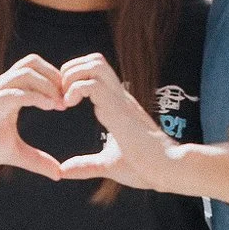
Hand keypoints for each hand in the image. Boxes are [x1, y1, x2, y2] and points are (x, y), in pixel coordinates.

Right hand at [0, 54, 69, 180]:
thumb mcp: (14, 152)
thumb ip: (36, 159)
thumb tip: (58, 173)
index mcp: (8, 92)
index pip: (35, 71)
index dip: (55, 80)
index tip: (69, 101)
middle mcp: (2, 86)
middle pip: (33, 62)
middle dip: (55, 76)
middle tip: (68, 98)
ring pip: (27, 71)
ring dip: (48, 84)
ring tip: (60, 104)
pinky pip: (18, 91)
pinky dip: (37, 96)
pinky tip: (50, 107)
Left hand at [56, 53, 185, 191]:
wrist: (167, 170)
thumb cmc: (145, 168)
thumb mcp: (108, 165)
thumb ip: (86, 165)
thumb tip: (64, 171)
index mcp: (117, 105)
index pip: (96, 71)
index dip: (74, 78)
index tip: (62, 100)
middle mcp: (119, 96)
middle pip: (95, 59)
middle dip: (70, 69)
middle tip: (61, 94)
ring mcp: (120, 100)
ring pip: (95, 64)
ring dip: (73, 75)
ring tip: (65, 98)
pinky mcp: (118, 109)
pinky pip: (92, 84)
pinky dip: (75, 89)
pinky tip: (69, 105)